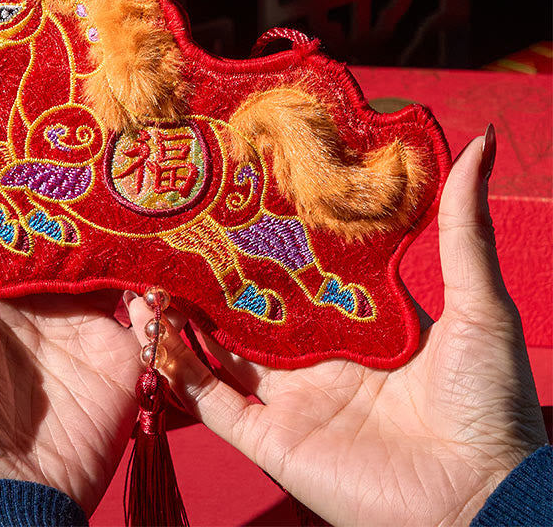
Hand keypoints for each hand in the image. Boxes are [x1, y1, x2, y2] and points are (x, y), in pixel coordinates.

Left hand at [0, 168, 140, 514]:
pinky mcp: (123, 343)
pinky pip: (143, 298)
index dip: (11, 178)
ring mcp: (82, 316)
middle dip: (73, 191)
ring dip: (117, 222)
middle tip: (92, 137)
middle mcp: (36, 295)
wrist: (3, 499)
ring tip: (132, 170)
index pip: (2, 219)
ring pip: (105, 254)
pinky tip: (160, 231)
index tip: (24, 128)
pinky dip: (153, 269)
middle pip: (60, 229)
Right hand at [129, 128, 547, 525]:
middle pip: (245, 311)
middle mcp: (312, 360)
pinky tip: (149, 328)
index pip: (292, 276)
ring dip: (179, 318)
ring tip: (145, 276)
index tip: (229, 201)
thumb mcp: (478, 301)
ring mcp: (286, 400)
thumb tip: (478, 142)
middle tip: (174, 233)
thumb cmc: (487, 401)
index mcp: (352, 326)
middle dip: (208, 278)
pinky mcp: (268, 438)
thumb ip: (462, 227)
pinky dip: (175, 366)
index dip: (260, 244)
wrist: (484, 500)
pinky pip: (208, 400)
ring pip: (216, 351)